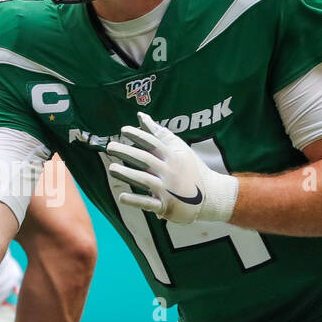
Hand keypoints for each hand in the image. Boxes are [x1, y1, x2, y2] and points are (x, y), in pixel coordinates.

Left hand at [105, 112, 235, 224]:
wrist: (212, 196)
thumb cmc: (191, 168)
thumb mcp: (179, 148)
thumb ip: (158, 133)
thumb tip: (140, 116)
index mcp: (173, 156)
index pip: (153, 143)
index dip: (138, 135)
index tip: (123, 130)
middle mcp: (170, 172)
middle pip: (145, 160)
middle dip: (127, 152)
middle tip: (110, 147)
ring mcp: (168, 189)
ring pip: (145, 180)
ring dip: (127, 174)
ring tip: (112, 168)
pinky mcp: (167, 206)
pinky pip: (148, 203)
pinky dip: (135, 200)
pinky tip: (121, 197)